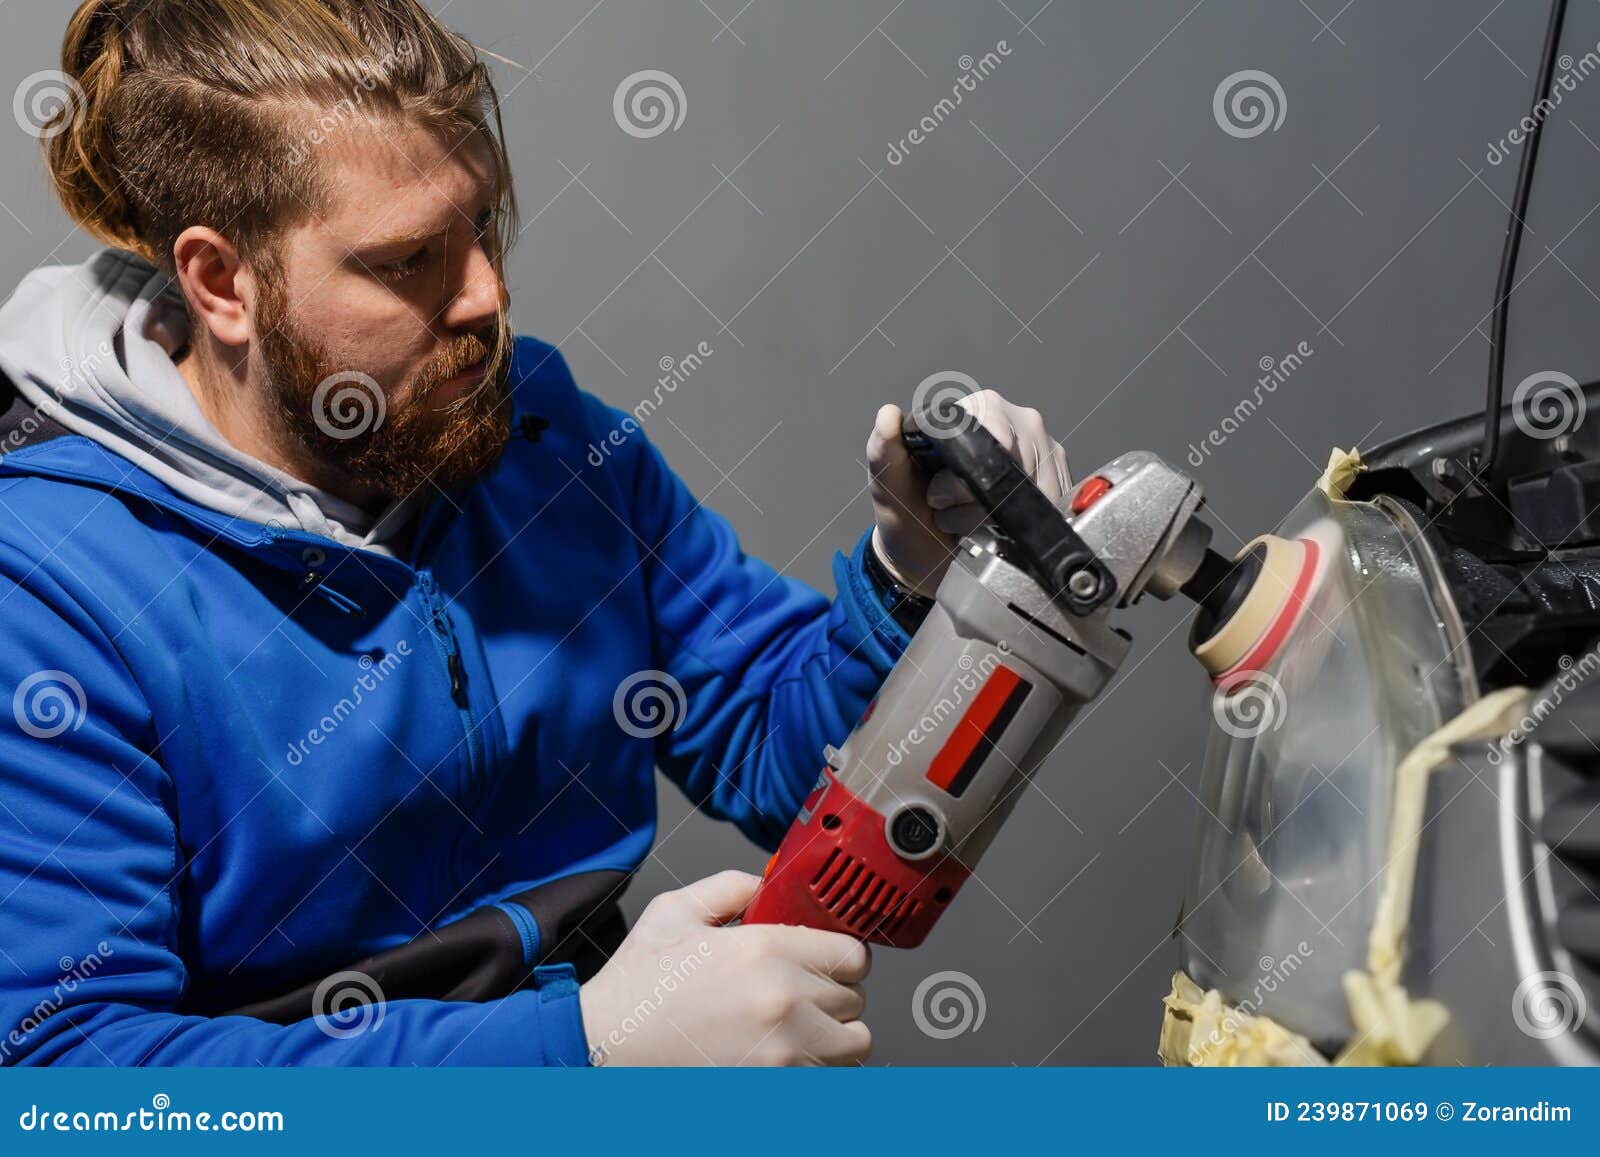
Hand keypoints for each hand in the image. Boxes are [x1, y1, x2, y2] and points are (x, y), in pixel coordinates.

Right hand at [579, 870, 871, 1065]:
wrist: (602, 1051)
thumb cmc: (636, 988)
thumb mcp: (674, 912)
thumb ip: (731, 887)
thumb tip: (769, 884)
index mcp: (763, 951)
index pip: (852, 954)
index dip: (840, 956)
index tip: (824, 962)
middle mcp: (783, 1002)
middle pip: (855, 999)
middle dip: (833, 994)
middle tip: (800, 995)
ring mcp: (783, 1054)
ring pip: (852, 1045)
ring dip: (833, 1036)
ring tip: (797, 1030)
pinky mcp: (776, 1091)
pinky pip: (829, 1081)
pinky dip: (817, 1072)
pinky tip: (784, 1059)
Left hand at [867, 388, 1070, 597]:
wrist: (926, 557)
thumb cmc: (907, 514)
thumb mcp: (888, 485)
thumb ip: (882, 449)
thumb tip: (887, 415)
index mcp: (974, 409)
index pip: (993, 429)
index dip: (973, 469)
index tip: (945, 497)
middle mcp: (1014, 421)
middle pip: (1019, 459)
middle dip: (983, 499)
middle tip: (952, 515)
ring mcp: (1041, 449)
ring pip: (1038, 485)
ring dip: (1002, 515)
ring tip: (970, 523)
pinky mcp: (1057, 480)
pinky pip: (1052, 503)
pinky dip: (1023, 525)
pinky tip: (999, 527)